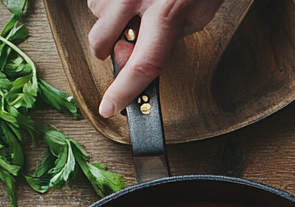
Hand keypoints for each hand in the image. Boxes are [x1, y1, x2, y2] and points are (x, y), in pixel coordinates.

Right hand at [88, 0, 224, 116]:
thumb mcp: (199, 14)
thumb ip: (167, 39)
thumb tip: (138, 56)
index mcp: (166, 12)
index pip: (142, 63)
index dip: (123, 91)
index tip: (109, 108)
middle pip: (101, 42)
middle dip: (110, 48)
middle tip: (130, 39)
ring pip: (95, 14)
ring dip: (110, 18)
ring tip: (134, 5)